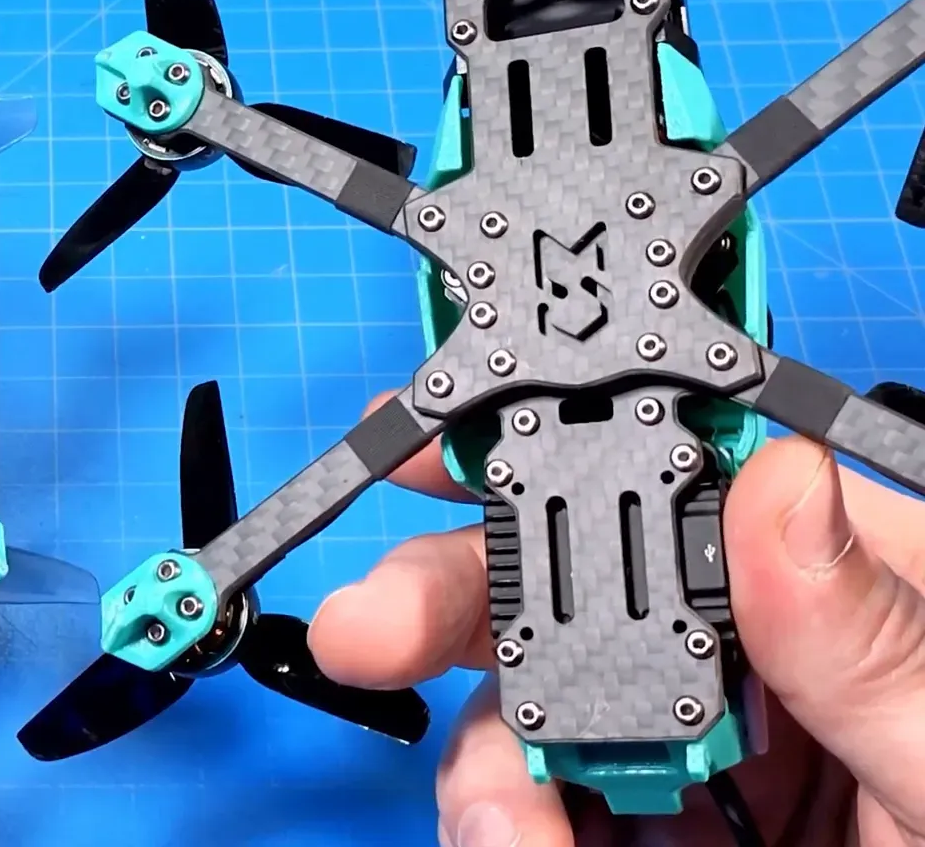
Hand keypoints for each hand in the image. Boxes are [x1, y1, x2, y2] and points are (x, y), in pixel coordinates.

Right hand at [308, 393, 924, 846]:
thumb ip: (875, 638)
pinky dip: (503, 829)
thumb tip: (780, 484)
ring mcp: (694, 749)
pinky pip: (538, 808)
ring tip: (500, 835)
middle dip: (448, 599)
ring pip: (528, 709)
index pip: (683, 478)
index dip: (551, 441)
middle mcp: (751, 654)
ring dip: (484, 767)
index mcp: (839, 586)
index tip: (438, 446)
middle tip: (374, 631)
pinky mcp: (650, 835)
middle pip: (567, 585)